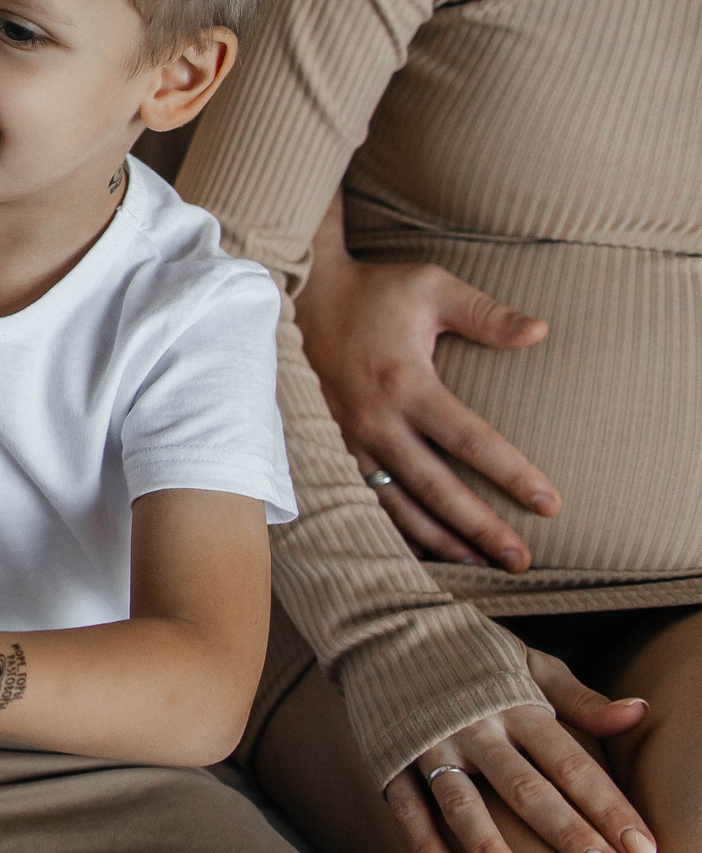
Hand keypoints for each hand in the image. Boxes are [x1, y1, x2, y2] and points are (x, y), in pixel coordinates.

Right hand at [296, 192, 554, 569]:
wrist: (302, 295)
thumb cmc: (375, 291)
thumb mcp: (432, 287)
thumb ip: (486, 314)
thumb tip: (541, 333)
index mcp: (406, 382)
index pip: (470, 439)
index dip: (512, 474)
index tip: (551, 505)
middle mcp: (376, 419)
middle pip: (436, 487)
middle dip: (481, 527)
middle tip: (523, 560)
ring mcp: (350, 436)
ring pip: (397, 502)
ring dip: (439, 538)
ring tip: (480, 564)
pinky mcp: (333, 443)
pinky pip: (367, 495)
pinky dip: (396, 525)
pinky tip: (422, 546)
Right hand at [382, 649, 654, 852]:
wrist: (383, 627)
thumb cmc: (471, 653)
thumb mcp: (528, 664)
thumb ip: (581, 698)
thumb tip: (640, 712)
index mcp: (515, 706)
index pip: (570, 763)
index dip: (607, 806)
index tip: (641, 848)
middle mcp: (474, 729)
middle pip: (524, 788)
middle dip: (565, 832)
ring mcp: (429, 745)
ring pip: (462, 803)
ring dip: (489, 848)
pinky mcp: (392, 758)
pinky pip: (408, 809)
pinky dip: (427, 847)